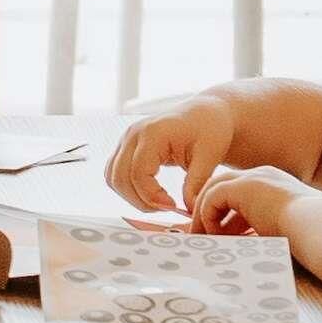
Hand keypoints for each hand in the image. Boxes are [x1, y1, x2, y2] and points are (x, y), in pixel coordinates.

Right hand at [105, 96, 238, 215]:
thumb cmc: (209, 129)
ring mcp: (126, 140)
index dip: (151, 196)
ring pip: (112, 177)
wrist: (204, 114)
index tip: (173, 206)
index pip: (138, 173)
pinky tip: (151, 194)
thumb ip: (197, 182)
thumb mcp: (209, 156)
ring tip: (159, 203)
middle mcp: (133, 134)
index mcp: (153, 133)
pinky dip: (128, 188)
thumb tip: (188, 208)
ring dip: (131, 196)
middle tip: (166, 208)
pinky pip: (115, 173)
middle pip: (119, 177)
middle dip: (140, 200)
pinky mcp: (126, 147)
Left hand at [189, 164, 307, 236]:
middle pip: (223, 185)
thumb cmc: (312, 237)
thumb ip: (267, 231)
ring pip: (214, 188)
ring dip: (205, 213)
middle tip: (204, 234)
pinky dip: (208, 216)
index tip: (224, 236)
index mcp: (275, 185)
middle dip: (211, 209)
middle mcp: (263, 176)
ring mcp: (253, 178)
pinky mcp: (243, 187)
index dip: (230, 214)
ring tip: (203, 238)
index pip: (242, 192)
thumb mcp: (285, 230)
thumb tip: (254, 248)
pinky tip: (216, 236)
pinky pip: (212, 198)